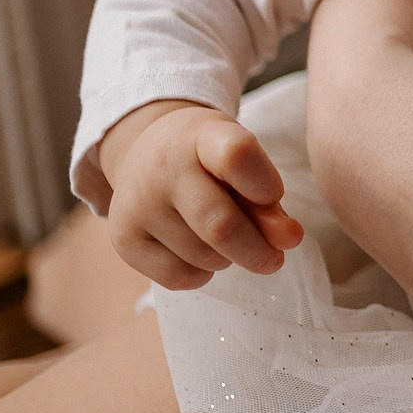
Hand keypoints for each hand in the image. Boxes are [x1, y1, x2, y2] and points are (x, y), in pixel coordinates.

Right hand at [95, 98, 304, 289]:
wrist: (145, 151)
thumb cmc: (209, 161)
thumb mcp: (244, 164)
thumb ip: (269, 202)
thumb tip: (289, 241)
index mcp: (203, 136)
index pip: (236, 156)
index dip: (264, 183)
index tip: (275, 196)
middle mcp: (163, 167)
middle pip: (220, 224)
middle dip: (257, 251)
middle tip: (274, 258)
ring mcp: (137, 204)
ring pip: (203, 256)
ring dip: (228, 259)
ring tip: (223, 238)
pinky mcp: (122, 239)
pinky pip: (179, 277)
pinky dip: (202, 275)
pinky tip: (199, 253)